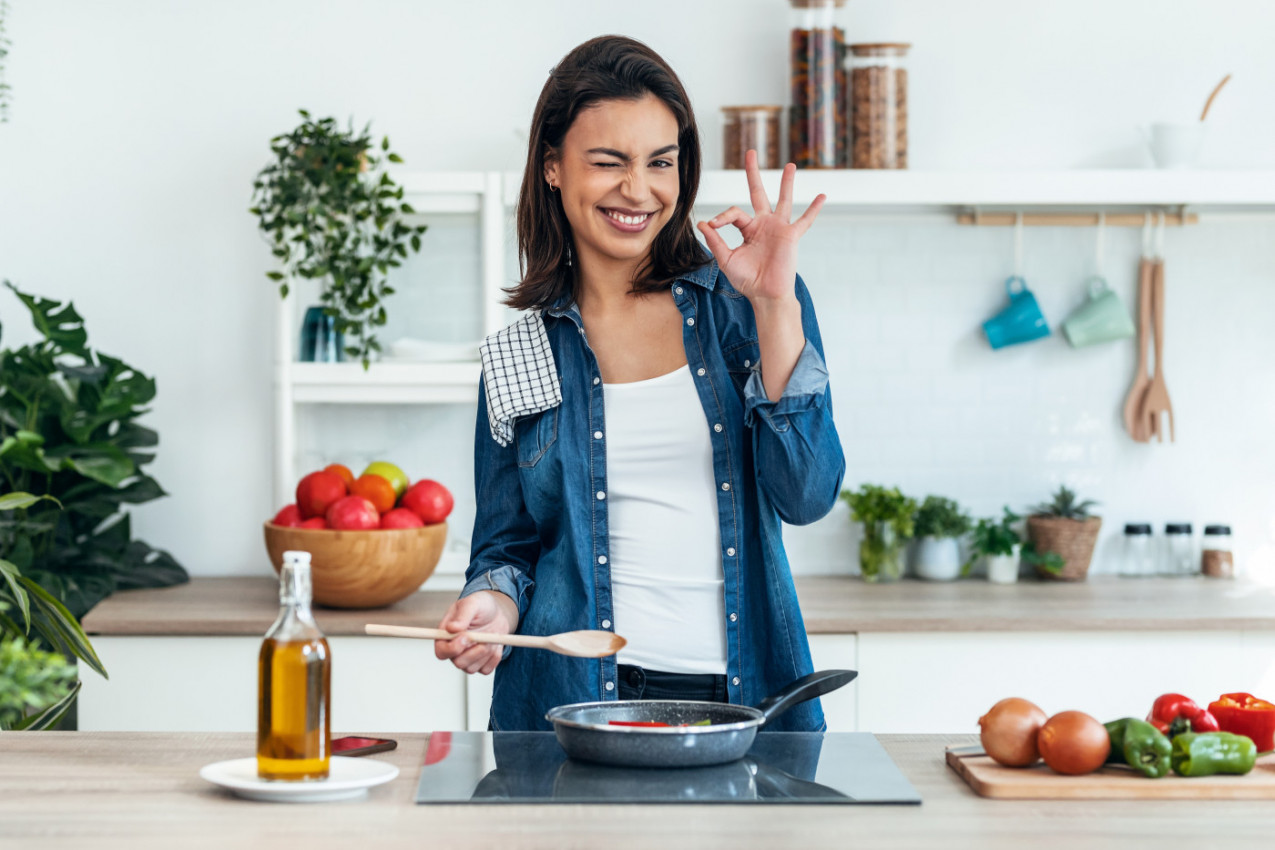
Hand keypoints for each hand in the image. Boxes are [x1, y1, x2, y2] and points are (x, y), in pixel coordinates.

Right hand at [434, 590, 518, 674]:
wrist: (497, 613)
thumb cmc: (481, 607)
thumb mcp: (473, 603)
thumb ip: (462, 615)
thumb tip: (452, 628)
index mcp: (446, 635)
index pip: (441, 652)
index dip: (452, 649)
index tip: (466, 637)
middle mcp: (454, 650)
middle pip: (458, 663)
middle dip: (474, 651)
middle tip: (484, 637)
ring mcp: (467, 659)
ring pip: (472, 668)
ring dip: (486, 652)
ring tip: (491, 635)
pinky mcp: (480, 664)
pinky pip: (486, 669)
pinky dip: (494, 657)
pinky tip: (495, 643)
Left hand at [696, 149, 825, 304]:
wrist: (765, 295)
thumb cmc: (747, 280)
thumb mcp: (726, 259)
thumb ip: (716, 241)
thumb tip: (703, 223)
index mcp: (748, 229)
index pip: (734, 212)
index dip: (722, 217)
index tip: (714, 226)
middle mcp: (763, 224)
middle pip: (758, 192)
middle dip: (753, 173)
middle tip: (750, 152)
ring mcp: (778, 229)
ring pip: (783, 200)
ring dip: (786, 182)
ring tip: (790, 165)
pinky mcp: (791, 237)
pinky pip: (804, 220)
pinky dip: (813, 209)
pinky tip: (822, 196)